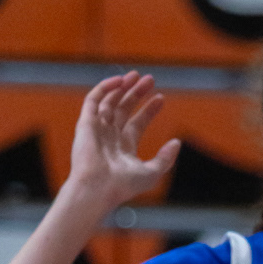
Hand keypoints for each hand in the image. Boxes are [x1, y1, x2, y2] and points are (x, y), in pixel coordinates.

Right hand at [65, 72, 179, 214]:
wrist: (98, 188)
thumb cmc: (123, 185)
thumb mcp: (152, 172)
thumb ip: (165, 158)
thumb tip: (177, 142)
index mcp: (124, 148)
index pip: (138, 123)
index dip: (149, 110)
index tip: (161, 97)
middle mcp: (109, 136)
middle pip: (124, 109)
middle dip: (136, 93)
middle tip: (150, 79)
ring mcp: (97, 129)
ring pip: (109, 101)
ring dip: (122, 87)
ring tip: (137, 75)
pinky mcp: (86, 123)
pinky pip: (93, 100)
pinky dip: (105, 88)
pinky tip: (121, 81)